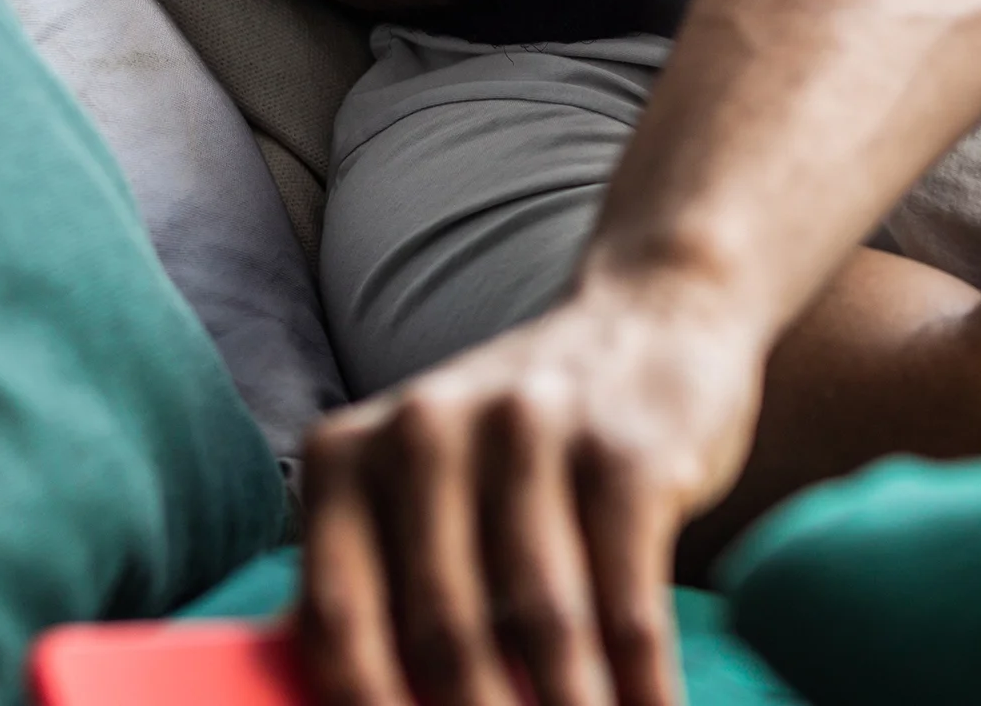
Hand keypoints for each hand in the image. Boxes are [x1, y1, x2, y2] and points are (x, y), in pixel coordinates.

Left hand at [297, 271, 767, 705]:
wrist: (654, 313)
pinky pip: (629, 600)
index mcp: (350, 454)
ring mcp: (532, 430)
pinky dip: (641, 687)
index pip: (333, 618)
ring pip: (540, 622)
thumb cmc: (521, 442)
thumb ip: (371, 575)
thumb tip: (327, 700)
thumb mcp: (423, 482)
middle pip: (440, 632)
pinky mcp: (627, 449)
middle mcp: (427, 430)